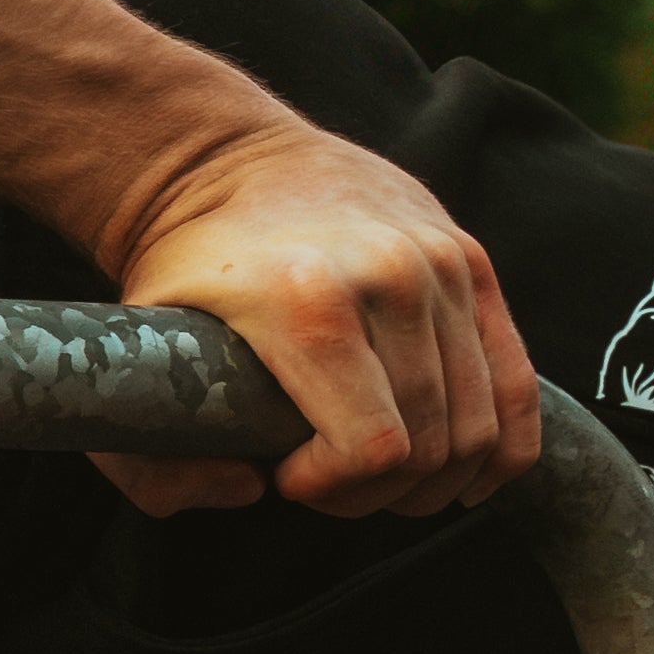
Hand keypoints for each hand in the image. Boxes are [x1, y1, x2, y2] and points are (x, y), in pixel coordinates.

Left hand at [93, 121, 540, 520]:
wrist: (228, 160)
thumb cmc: (183, 271)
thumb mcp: (136, 360)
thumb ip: (150, 466)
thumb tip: (250, 491)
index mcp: (308, 301)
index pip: (374, 447)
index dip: (336, 490)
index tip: (289, 476)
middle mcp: (391, 275)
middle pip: (428, 446)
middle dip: (377, 493)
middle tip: (328, 479)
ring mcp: (442, 265)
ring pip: (476, 426)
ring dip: (433, 478)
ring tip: (377, 467)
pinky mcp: (473, 263)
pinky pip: (517, 387)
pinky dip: (500, 449)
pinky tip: (459, 472)